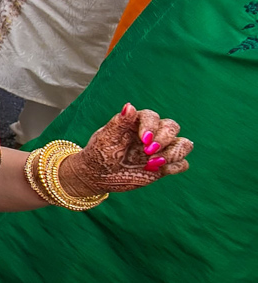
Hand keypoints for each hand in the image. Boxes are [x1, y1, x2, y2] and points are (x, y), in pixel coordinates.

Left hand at [59, 103, 192, 195]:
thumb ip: (119, 123)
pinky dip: (174, 166)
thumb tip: (129, 106)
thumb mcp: (106, 138)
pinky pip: (182, 163)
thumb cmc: (100, 153)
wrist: (99, 176)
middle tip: (148, 151)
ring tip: (153, 162)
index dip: (152, 126)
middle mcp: (153, 133)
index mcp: (137, 122)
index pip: (153, 116)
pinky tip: (157, 170)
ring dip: (173, 153)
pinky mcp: (165, 166)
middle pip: (172, 127)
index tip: (144, 140)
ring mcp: (161, 150)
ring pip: (184, 144)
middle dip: (165, 138)